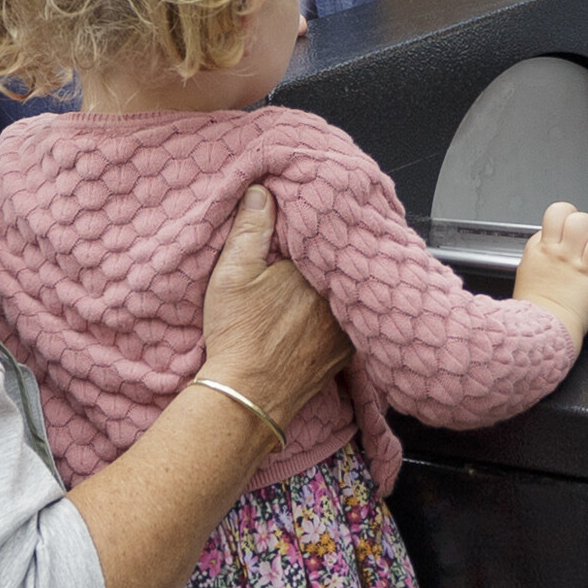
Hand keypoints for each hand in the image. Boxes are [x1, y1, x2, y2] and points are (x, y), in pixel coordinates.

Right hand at [197, 186, 350, 425]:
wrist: (246, 396)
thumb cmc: (237, 337)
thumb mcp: (232, 274)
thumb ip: (250, 229)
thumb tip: (262, 191)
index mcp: (316, 271)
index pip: (327, 236)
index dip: (317, 227)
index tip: (307, 222)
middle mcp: (340, 297)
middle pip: (343, 263)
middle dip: (333, 253)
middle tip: (316, 247)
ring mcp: (348, 327)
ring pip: (352, 292)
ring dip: (343, 283)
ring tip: (326, 275)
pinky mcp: (347, 351)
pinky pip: (356, 321)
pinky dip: (346, 312)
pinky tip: (329, 310)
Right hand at [513, 201, 587, 339]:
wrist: (541, 331)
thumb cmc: (535, 313)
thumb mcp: (527, 277)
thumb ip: (539, 260)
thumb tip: (548, 253)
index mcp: (536, 250)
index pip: (550, 223)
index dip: (561, 229)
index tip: (566, 241)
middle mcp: (552, 249)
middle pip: (563, 211)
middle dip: (576, 221)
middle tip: (582, 239)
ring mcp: (571, 258)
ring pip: (582, 220)